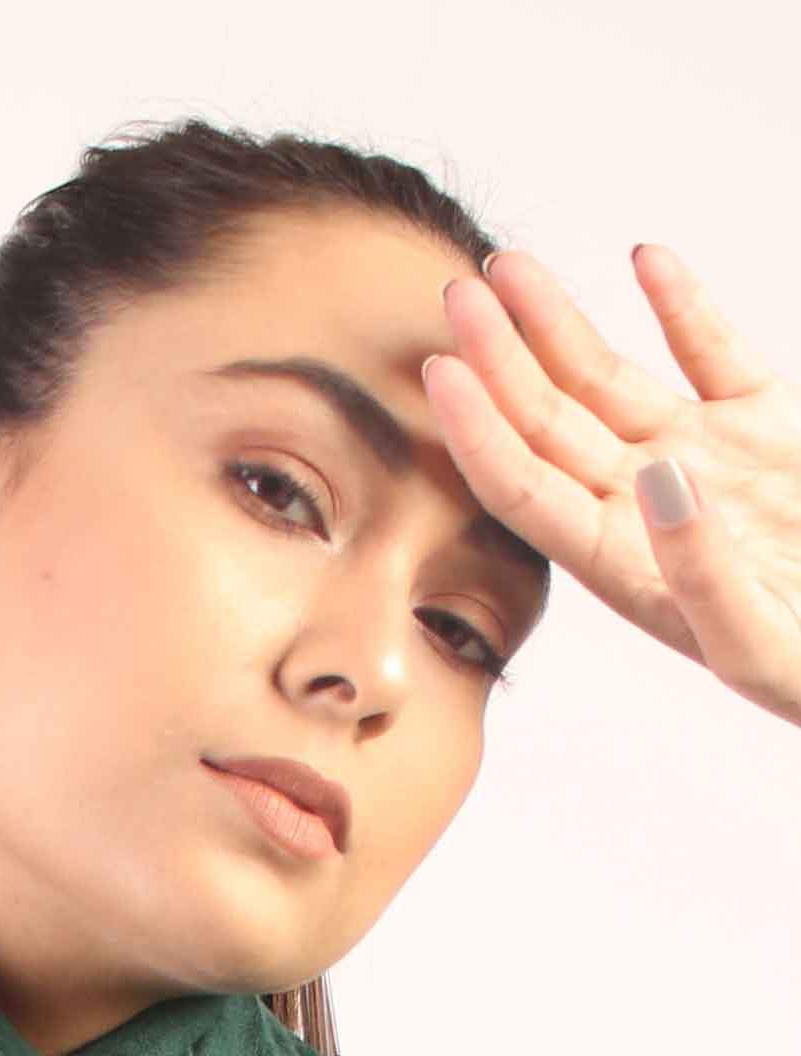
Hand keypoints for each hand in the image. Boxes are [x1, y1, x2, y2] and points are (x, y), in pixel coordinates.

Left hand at [423, 242, 800, 728]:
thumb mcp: (758, 647)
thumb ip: (702, 571)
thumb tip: (660, 477)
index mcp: (620, 564)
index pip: (524, 489)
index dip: (478, 432)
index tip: (439, 370)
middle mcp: (643, 507)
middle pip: (548, 424)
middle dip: (500, 358)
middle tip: (456, 293)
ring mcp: (701, 459)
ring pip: (609, 379)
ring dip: (558, 323)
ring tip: (508, 265)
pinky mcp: (765, 426)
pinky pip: (712, 352)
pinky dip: (681, 304)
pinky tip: (643, 258)